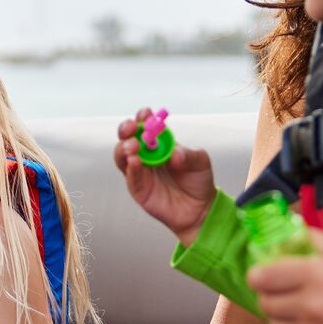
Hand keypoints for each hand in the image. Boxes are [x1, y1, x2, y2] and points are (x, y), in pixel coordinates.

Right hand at [114, 108, 215, 245]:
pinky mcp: (138, 188)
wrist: (199, 209)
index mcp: (159, 142)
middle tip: (132, 127)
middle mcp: (146, 154)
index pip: (146, 125)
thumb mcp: (200, 162)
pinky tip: (135, 161)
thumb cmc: (198, 181)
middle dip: (126, 129)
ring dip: (124, 147)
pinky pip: (130, 176)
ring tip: (133, 146)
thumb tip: (174, 153)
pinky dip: (131, 168)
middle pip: (128, 137)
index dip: (143, 117)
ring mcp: (140, 171)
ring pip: (122, 155)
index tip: (146, 114)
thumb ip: (189, 155)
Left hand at [245, 227, 322, 323]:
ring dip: (282, 319)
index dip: (259, 275)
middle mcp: (309, 307)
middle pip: (265, 302)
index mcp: (314, 276)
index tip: (262, 275)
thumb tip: (285, 231)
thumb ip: (312, 239)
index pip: (262, 277)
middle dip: (271, 296)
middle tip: (285, 293)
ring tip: (302, 312)